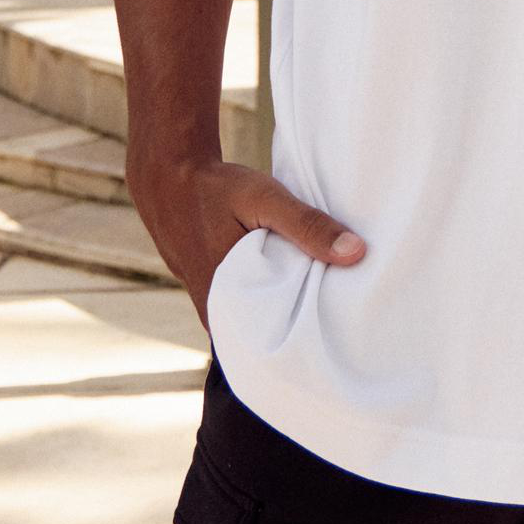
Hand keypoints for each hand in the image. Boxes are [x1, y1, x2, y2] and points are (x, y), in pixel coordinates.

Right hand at [128, 155, 367, 330]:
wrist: (167, 177)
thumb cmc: (215, 190)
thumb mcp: (265, 200)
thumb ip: (308, 225)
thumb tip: (356, 254)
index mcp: (227, 306)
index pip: (275, 346)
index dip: (310, 340)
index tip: (344, 331)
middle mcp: (215, 316)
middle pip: (269, 335)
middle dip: (302, 326)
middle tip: (344, 317)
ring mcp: (211, 306)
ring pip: (258, 320)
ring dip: (285, 309)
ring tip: (326, 299)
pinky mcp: (212, 292)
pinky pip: (247, 305)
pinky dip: (269, 295)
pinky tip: (295, 281)